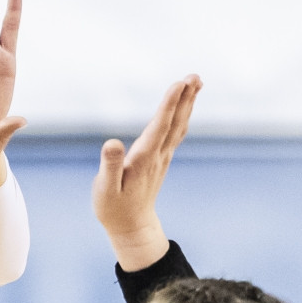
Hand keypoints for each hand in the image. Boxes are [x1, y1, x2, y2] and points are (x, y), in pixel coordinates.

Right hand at [92, 75, 200, 269]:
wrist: (132, 226)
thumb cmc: (113, 208)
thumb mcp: (105, 189)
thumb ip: (110, 165)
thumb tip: (113, 142)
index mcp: (143, 159)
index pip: (159, 126)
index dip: (169, 104)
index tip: (179, 83)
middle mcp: (157, 156)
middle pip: (175, 122)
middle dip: (185, 98)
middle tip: (195, 76)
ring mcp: (162, 158)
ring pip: (179, 126)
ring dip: (187, 103)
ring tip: (196, 82)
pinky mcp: (160, 160)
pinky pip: (176, 132)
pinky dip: (182, 115)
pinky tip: (184, 106)